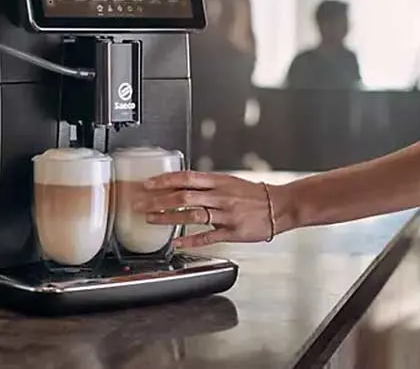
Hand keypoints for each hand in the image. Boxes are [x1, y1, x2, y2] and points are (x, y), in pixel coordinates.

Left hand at [133, 171, 289, 248]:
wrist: (279, 206)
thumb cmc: (253, 195)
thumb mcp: (229, 182)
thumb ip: (207, 185)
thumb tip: (182, 185)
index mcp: (219, 181)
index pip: (186, 177)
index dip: (164, 180)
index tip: (147, 184)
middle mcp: (221, 196)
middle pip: (184, 196)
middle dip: (158, 200)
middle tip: (140, 204)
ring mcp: (227, 214)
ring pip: (192, 214)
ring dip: (169, 218)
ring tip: (151, 220)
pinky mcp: (233, 232)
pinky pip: (208, 235)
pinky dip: (191, 239)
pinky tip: (176, 242)